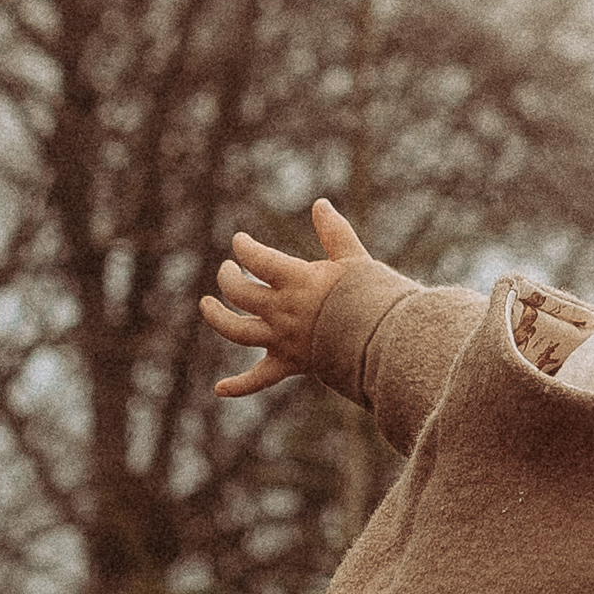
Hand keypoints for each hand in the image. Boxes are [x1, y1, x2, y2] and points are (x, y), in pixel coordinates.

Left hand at [201, 198, 379, 397]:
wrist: (387, 341)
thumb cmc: (374, 296)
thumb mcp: (354, 258)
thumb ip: (334, 232)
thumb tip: (320, 204)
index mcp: (297, 281)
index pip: (255, 258)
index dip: (243, 247)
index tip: (240, 241)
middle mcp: (283, 310)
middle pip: (238, 291)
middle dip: (227, 277)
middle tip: (228, 269)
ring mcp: (283, 339)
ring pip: (235, 330)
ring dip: (216, 316)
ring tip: (206, 304)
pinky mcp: (289, 364)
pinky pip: (259, 379)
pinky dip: (238, 386)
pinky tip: (219, 389)